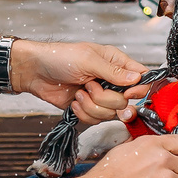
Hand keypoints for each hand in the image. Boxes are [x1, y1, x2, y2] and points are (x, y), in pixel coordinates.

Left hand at [7, 41, 150, 119]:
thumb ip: (113, 72)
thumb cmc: (59, 57)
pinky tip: (74, 101)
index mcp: (116, 63)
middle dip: (105, 98)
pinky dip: (83, 112)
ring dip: (91, 106)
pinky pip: (95, 120)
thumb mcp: (88, 60)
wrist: (35, 72)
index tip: (127, 93)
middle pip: (125, 101)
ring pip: (110, 114)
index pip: (141, 78)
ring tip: (78, 92)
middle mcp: (111, 81)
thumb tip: (138, 77)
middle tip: (89, 86)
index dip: (138, 89)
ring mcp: (100, 96)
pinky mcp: (88, 108)